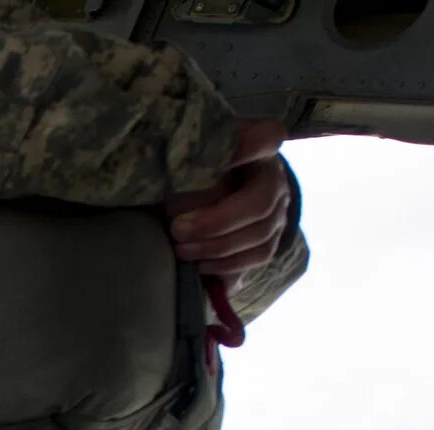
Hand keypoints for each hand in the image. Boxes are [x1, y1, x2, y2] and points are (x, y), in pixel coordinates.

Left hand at [168, 121, 291, 283]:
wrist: (205, 192)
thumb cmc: (190, 174)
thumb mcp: (187, 164)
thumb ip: (189, 171)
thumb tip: (179, 201)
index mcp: (256, 149)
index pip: (263, 138)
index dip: (246, 147)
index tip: (222, 159)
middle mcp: (274, 177)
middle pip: (260, 203)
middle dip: (215, 223)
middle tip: (176, 229)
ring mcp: (278, 208)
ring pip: (261, 234)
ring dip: (217, 247)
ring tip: (181, 250)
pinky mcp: (272, 236)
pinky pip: (259, 256)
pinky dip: (227, 265)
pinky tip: (200, 266)